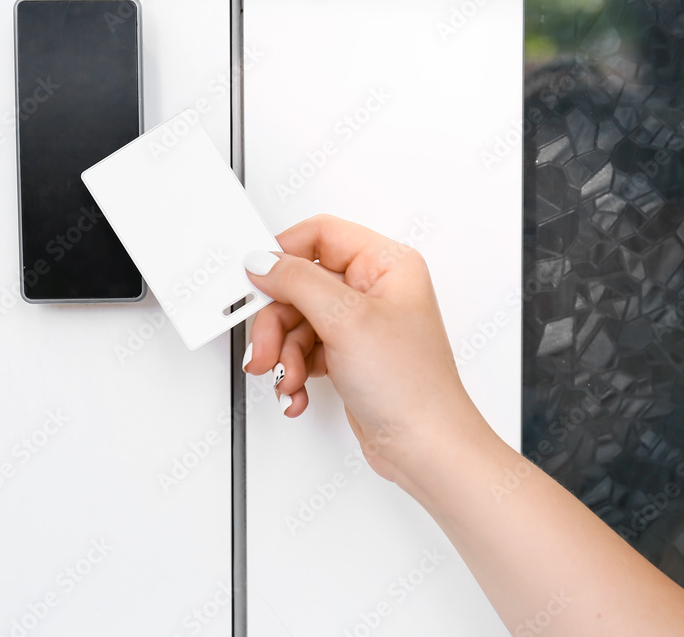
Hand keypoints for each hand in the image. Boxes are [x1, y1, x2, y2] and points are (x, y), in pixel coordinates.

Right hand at [242, 214, 483, 481]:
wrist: (424, 448)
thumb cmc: (411, 387)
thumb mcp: (346, 320)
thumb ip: (298, 282)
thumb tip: (264, 261)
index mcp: (386, 265)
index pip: (320, 236)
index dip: (284, 256)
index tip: (258, 281)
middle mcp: (374, 290)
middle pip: (300, 284)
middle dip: (277, 323)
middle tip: (265, 349)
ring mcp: (360, 325)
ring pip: (296, 322)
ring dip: (283, 355)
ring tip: (288, 379)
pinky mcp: (348, 356)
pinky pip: (304, 351)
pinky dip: (294, 372)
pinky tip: (298, 391)